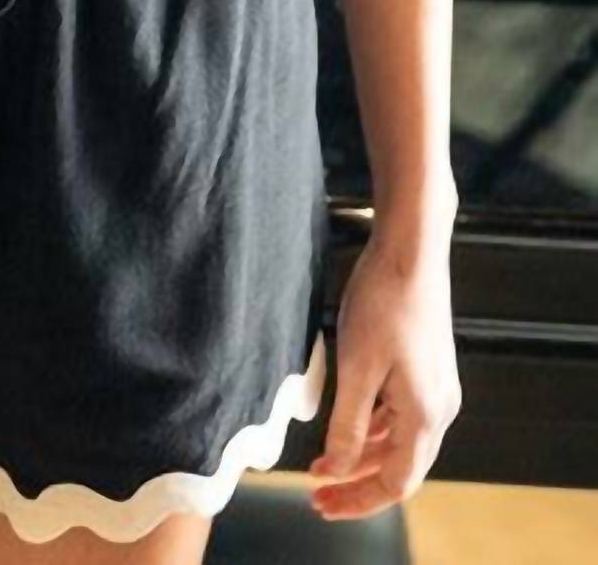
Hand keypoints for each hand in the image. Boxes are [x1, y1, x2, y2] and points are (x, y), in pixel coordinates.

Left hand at [310, 227, 461, 520]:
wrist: (410, 251)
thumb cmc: (383, 302)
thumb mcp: (356, 367)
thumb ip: (347, 423)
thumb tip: (334, 469)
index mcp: (425, 415)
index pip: (395, 482)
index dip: (358, 499)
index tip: (322, 505)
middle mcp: (439, 408)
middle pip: (399, 466)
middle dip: (357, 481)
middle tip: (317, 492)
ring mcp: (435, 388)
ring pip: (398, 439)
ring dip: (363, 454)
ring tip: (324, 461)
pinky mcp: (426, 368)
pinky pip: (400, 413)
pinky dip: (372, 426)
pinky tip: (346, 422)